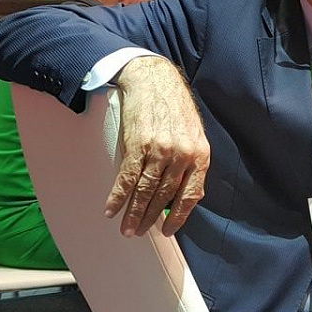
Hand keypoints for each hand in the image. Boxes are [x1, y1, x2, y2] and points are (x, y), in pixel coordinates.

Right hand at [108, 56, 210, 236]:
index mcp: (200, 155)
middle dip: (150, 218)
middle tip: (140, 232)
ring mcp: (159, 151)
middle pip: (164, 197)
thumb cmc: (175, 107)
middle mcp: (181, 155)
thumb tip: (188, 194)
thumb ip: (193, 163)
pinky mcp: (138, 145)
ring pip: (145, 191)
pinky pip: (127, 178)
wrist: (155, 80)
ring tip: (126, 228)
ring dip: (133, 213)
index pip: (190, 196)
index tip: (168, 230)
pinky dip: (118, 196)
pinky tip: (112, 209)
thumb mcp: (195, 135)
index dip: (178, 216)